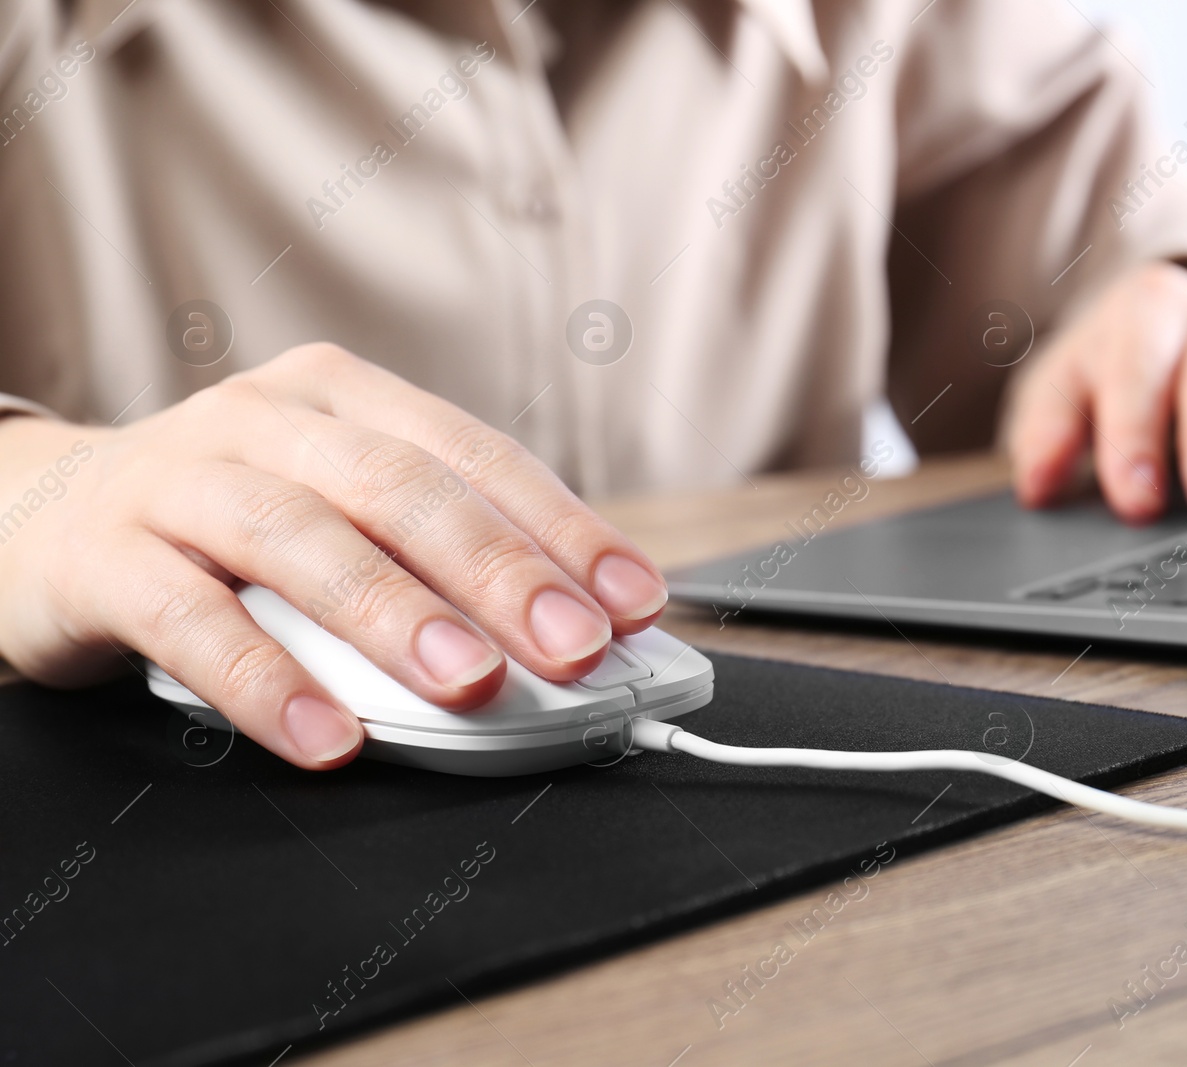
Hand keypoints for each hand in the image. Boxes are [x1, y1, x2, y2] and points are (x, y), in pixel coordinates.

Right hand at [0, 345, 667, 768]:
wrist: (33, 516)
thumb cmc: (220, 522)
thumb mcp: (332, 513)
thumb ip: (427, 558)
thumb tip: (561, 634)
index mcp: (344, 399)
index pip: (475, 456)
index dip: (564, 528)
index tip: (637, 601)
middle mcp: (268, 420)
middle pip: (401, 489)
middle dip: (500, 571)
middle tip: (576, 647)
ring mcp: (179, 477)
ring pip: (302, 539)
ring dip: (397, 616)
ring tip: (472, 685)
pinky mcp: (101, 553)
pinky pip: (190, 619)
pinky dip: (266, 681)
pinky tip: (327, 735)